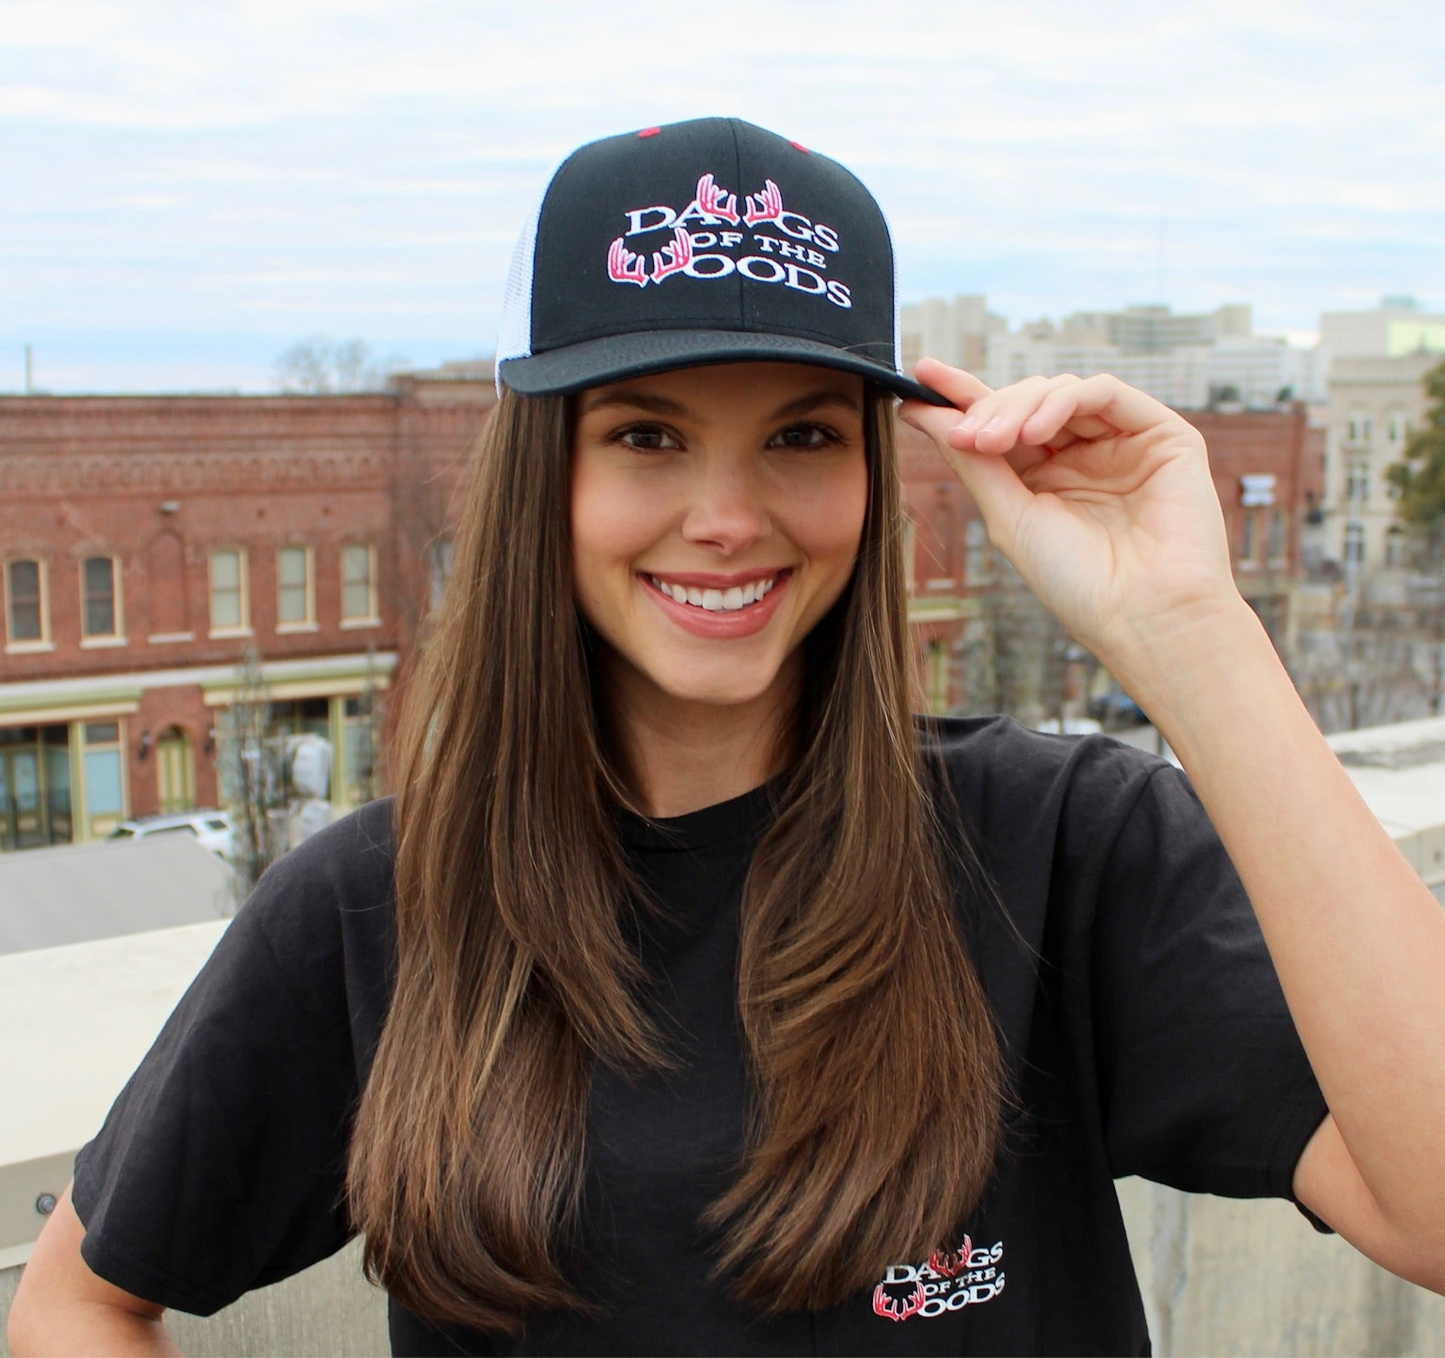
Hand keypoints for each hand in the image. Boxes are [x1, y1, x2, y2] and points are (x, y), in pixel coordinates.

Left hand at [899, 358, 1241, 670]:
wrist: (1143, 616)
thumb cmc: (1077, 581)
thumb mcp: (1008, 514)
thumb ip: (971, 460)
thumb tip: (918, 411)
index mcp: (1047, 478)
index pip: (1002, 423)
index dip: (961, 396)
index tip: (918, 377)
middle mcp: (1085, 455)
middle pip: (1027, 401)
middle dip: (987, 409)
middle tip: (962, 434)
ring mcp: (1123, 442)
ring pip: (1061, 390)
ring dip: (1018, 406)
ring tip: (991, 439)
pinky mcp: (1162, 434)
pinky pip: (1105, 392)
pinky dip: (1063, 401)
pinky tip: (1034, 431)